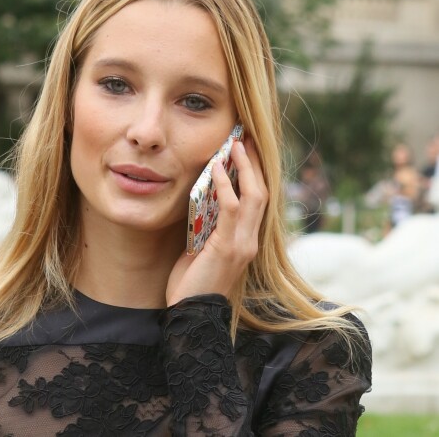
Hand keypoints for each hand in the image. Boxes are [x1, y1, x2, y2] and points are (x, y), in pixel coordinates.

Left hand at [166, 138, 267, 305]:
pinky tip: (216, 167)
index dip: (255, 174)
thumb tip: (201, 200)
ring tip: (234, 145)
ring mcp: (243, 244)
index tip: (247, 150)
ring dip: (245, 167)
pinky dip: (225, 184)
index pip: (258, 201)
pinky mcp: (229, 247)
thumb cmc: (193, 283)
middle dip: (255, 163)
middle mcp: (251, 240)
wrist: (192, 316)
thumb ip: (208, 226)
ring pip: (253, 195)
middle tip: (245, 139)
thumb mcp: (202, 249)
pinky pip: (231, 208)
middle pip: (262, 192)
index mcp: (246, 240)